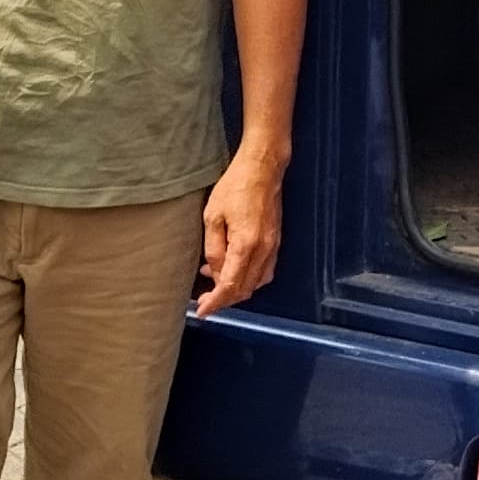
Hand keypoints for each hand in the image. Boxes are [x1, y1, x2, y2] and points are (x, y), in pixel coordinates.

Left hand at [195, 146, 285, 314]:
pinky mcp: (276, 242)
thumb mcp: (212, 217)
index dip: (215, 302)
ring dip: (236, 289)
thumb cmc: (235, 187)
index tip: (202, 310)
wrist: (263, 169)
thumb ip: (214, 250)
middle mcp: (264, 251)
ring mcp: (273, 248)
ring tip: (214, 283)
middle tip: (204, 300)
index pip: (230, 286)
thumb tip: (215, 274)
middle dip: (224, 299)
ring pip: (255, 283)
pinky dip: (248, 278)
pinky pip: (264, 272)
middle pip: (245, 290)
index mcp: (246, 246)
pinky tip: (232, 270)